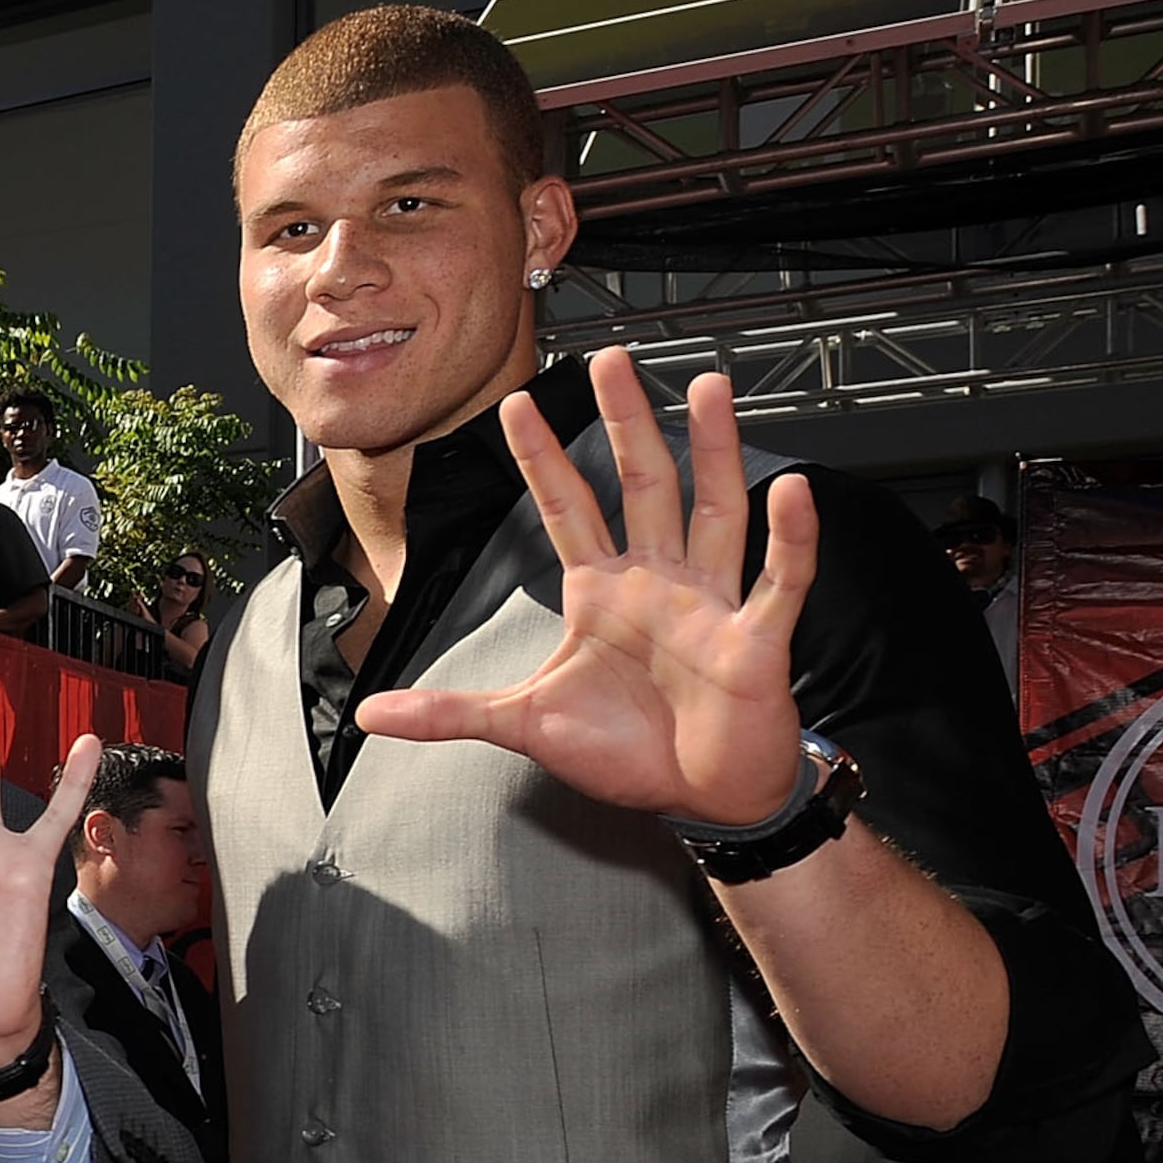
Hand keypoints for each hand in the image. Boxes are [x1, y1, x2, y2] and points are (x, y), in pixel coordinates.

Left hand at [354, 350, 811, 823]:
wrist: (701, 799)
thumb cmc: (631, 751)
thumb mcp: (524, 726)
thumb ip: (450, 714)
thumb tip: (372, 716)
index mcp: (602, 593)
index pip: (566, 509)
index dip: (542, 459)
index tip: (516, 406)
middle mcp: (658, 584)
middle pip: (642, 485)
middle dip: (626, 424)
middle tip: (613, 362)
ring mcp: (710, 604)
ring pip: (713, 510)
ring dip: (713, 449)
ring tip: (710, 388)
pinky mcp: (755, 639)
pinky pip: (779, 579)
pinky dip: (789, 537)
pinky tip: (790, 490)